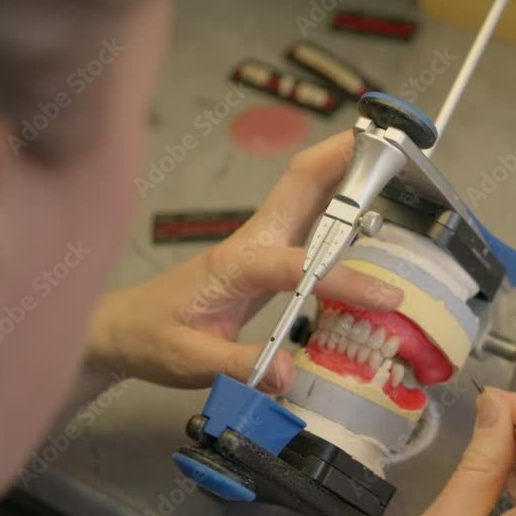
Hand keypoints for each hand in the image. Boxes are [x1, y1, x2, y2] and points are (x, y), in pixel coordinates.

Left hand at [85, 131, 403, 392]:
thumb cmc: (154, 339)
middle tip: (386, 140)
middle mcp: (253, 241)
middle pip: (299, 183)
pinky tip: (365, 199)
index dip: (346, 280)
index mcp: (236, 265)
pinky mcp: (268, 251)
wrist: (126, 329)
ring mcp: (261, 241)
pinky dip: (338, 197)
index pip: (299, 266)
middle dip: (341, 157)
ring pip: (305, 190)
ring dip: (343, 168)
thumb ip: (240, 365)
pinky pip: (307, 215)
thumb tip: (292, 375)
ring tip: (388, 155)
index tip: (388, 296)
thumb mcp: (191, 361)